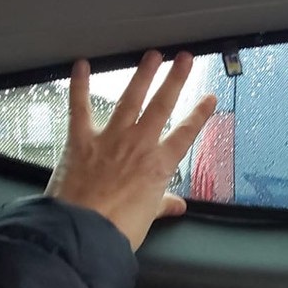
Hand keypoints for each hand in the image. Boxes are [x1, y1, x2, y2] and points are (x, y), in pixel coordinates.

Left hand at [45, 50, 216, 250]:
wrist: (84, 232)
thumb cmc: (118, 229)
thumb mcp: (147, 218)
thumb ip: (162, 205)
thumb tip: (178, 206)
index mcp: (158, 165)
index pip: (186, 133)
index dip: (199, 114)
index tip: (209, 98)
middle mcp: (138, 144)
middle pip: (162, 105)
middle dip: (175, 79)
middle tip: (183, 58)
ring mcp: (111, 138)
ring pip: (130, 98)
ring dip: (142, 74)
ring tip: (152, 55)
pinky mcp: (81, 140)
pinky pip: (80, 107)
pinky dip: (79, 85)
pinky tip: (81, 65)